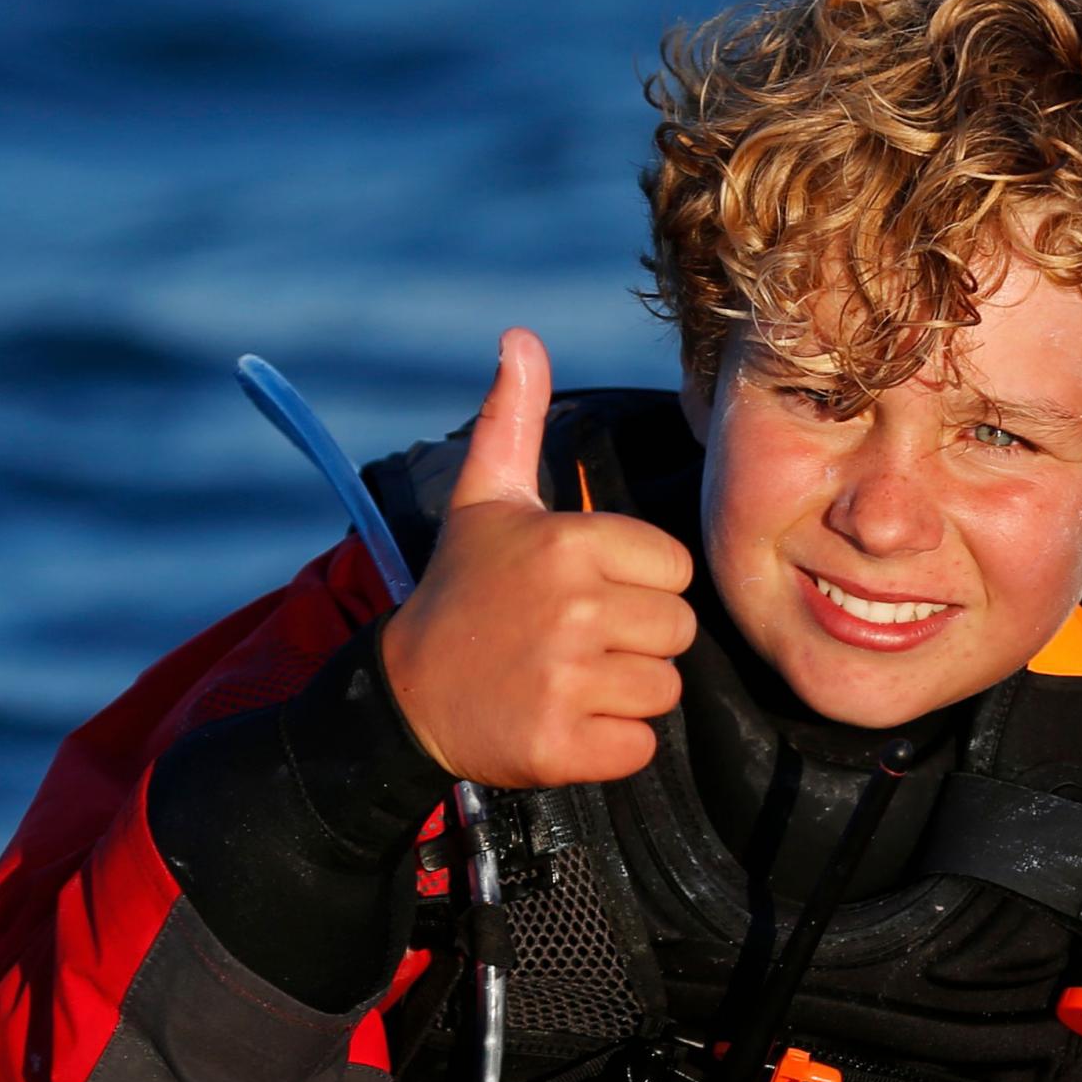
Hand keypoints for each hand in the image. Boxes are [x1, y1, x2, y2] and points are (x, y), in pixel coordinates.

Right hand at [380, 328, 697, 787]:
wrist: (404, 694)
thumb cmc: (462, 590)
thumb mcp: (486, 498)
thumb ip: (515, 418)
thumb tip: (520, 335)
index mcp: (569, 543)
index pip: (676, 570)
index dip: (640, 585)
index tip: (585, 593)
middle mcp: (572, 607)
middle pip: (678, 632)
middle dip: (636, 642)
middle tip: (574, 643)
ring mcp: (566, 679)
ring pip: (664, 690)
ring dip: (624, 695)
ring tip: (568, 680)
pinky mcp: (561, 745)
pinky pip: (639, 746)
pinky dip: (609, 746)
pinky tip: (563, 723)